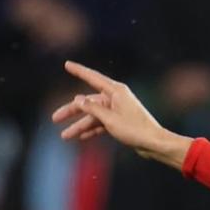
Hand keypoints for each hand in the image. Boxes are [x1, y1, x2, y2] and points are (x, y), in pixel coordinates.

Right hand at [50, 60, 188, 165]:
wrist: (155, 144)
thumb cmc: (135, 130)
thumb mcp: (109, 119)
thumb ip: (92, 108)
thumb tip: (77, 99)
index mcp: (115, 91)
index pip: (92, 78)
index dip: (78, 71)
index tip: (67, 64)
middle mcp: (115, 98)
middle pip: (88, 102)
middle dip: (71, 111)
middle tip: (55, 118)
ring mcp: (117, 110)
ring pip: (93, 116)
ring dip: (79, 126)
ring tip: (65, 136)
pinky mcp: (120, 122)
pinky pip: (101, 124)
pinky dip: (92, 130)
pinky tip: (80, 138)